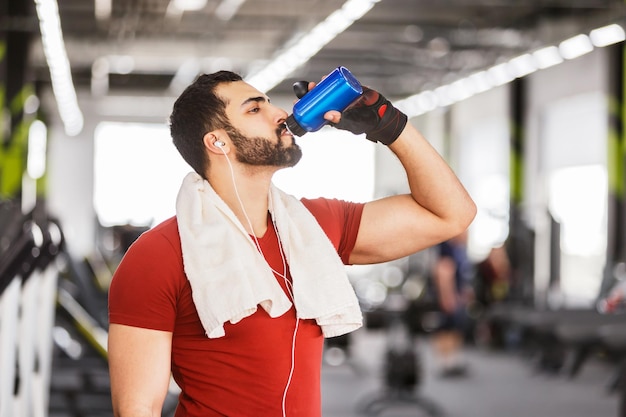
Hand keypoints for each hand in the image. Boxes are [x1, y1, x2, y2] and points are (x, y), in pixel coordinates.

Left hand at [292, 82, 407, 144]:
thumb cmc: (364, 123)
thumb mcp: (350, 123)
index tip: (298, 102)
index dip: (307, 104)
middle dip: (313, 92)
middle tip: (310, 88)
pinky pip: (342, 82)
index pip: (317, 108)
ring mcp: (343, 95)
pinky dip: (335, 77)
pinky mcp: (352, 88)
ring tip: (318, 82)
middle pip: (321, 96)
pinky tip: (329, 76)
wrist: (381, 115)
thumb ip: (340, 121)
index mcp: (332, 113)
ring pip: (330, 88)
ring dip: (323, 84)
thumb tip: (327, 115)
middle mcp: (336, 104)